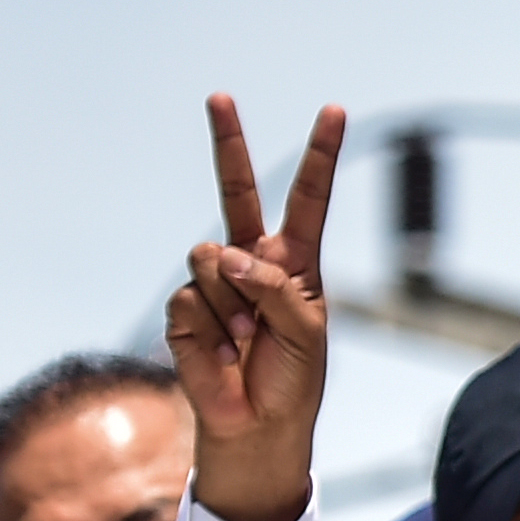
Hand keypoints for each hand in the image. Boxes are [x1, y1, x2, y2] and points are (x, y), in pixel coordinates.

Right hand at [165, 95, 344, 520]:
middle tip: (218, 96)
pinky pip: (192, 299)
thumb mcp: (305, 330)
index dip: (320, 155)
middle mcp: (252, 260)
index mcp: (294, 259)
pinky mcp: (186, 309)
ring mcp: (215, 282)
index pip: (308, 197)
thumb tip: (226, 255)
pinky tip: (224, 351)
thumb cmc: (292, 377)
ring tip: (247, 339)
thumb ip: (274, 286)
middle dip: (227, 143)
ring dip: (234, 305)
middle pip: (236, 191)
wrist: (257, 424)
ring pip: (213, 260)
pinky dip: (211, 329)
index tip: (333, 110)